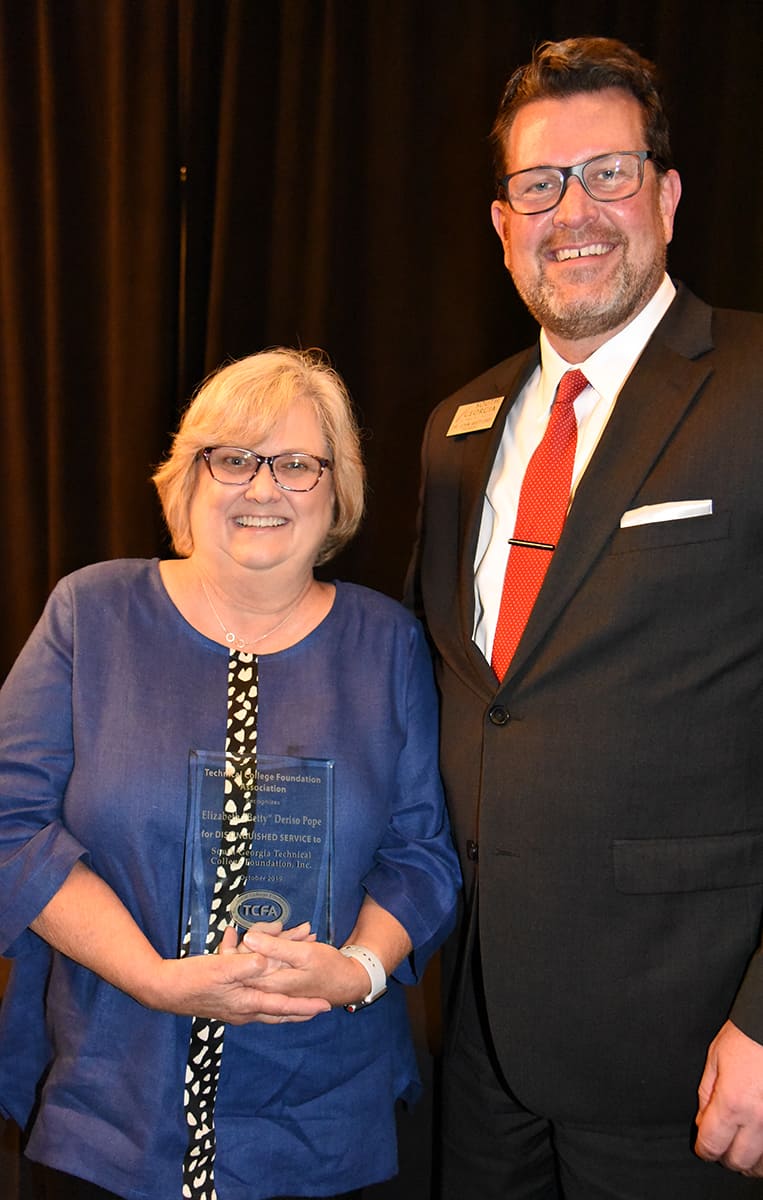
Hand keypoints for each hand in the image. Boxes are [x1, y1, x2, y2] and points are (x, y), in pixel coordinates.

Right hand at [145, 944, 330, 1024]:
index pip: (282, 1006)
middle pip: (278, 1014)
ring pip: (267, 1011)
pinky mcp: (225, 1005)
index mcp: (246, 1004)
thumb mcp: (220, 967)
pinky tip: (267, 996)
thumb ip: (245, 964)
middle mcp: (243, 1012)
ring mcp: (234, 1011)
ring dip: (285, 1006)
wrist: (164, 991)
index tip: (325, 1006)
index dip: (304, 1006)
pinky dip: (267, 1000)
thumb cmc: (191, 978)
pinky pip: (255, 1005)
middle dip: (299, 1011)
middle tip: (319, 1010)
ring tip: (300, 1004)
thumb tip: (268, 960)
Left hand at [239, 926, 371, 1007]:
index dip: (247, 939)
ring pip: (265, 957)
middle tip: (284, 926)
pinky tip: (302, 938)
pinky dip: (286, 947)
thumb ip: (275, 948)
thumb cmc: (329, 969)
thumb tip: (248, 937)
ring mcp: (274, 986)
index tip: (264, 927)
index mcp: (269, 982)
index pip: (242, 960)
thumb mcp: (304, 953)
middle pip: (252, 958)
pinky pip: (275, 961)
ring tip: (303, 931)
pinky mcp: (282, 982)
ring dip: (280, 940)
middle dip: (267, 936)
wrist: (348, 983)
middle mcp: (268, 988)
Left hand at [696, 1020, 762, 1175]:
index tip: (703, 1148)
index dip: (703, 1150)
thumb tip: (702, 1122)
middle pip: (738, 1161)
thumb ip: (706, 1094)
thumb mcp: (714, 1059)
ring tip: (743, 1147)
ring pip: (762, 1166)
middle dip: (725, 1158)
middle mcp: (758, 1119)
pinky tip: (759, 1144)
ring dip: (750, 1161)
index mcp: (732, 1102)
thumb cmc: (745, 1037)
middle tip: (722, 1146)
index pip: (712, 1144)